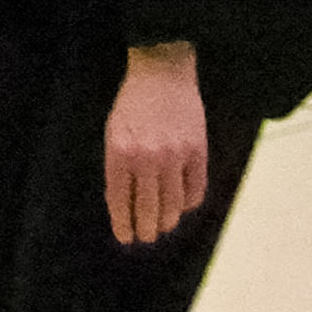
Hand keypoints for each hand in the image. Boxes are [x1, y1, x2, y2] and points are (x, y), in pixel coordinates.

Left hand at [104, 44, 206, 243]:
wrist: (162, 73)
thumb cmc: (132, 104)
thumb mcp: (113, 132)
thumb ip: (119, 165)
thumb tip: (125, 201)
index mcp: (119, 152)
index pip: (120, 199)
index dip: (122, 222)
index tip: (124, 237)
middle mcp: (147, 157)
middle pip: (147, 207)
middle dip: (145, 228)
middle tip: (144, 238)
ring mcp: (175, 155)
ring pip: (173, 203)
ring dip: (166, 221)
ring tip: (161, 227)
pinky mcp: (197, 150)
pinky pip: (195, 189)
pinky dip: (188, 203)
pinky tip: (181, 208)